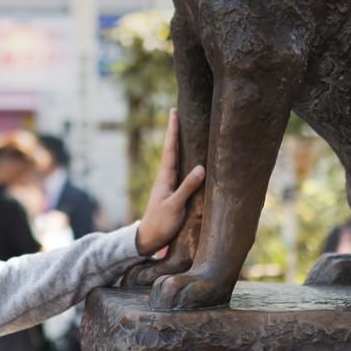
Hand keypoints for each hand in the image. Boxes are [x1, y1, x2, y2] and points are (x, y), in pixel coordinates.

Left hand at [135, 109, 205, 256]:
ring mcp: (168, 184)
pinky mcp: (172, 192)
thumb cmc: (161, 223)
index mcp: (165, 177)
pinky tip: (188, 157)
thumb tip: (201, 168)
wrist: (149, 239)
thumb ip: (187, 187)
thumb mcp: (175, 206)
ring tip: (183, 128)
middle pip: (171, 148)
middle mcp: (166, 177)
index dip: (173, 130)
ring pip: (175, 158)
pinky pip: (179, 169)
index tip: (174, 112)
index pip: (170, 148)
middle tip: (176, 111)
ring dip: (178, 142)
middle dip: (174, 130)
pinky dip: (183, 158)